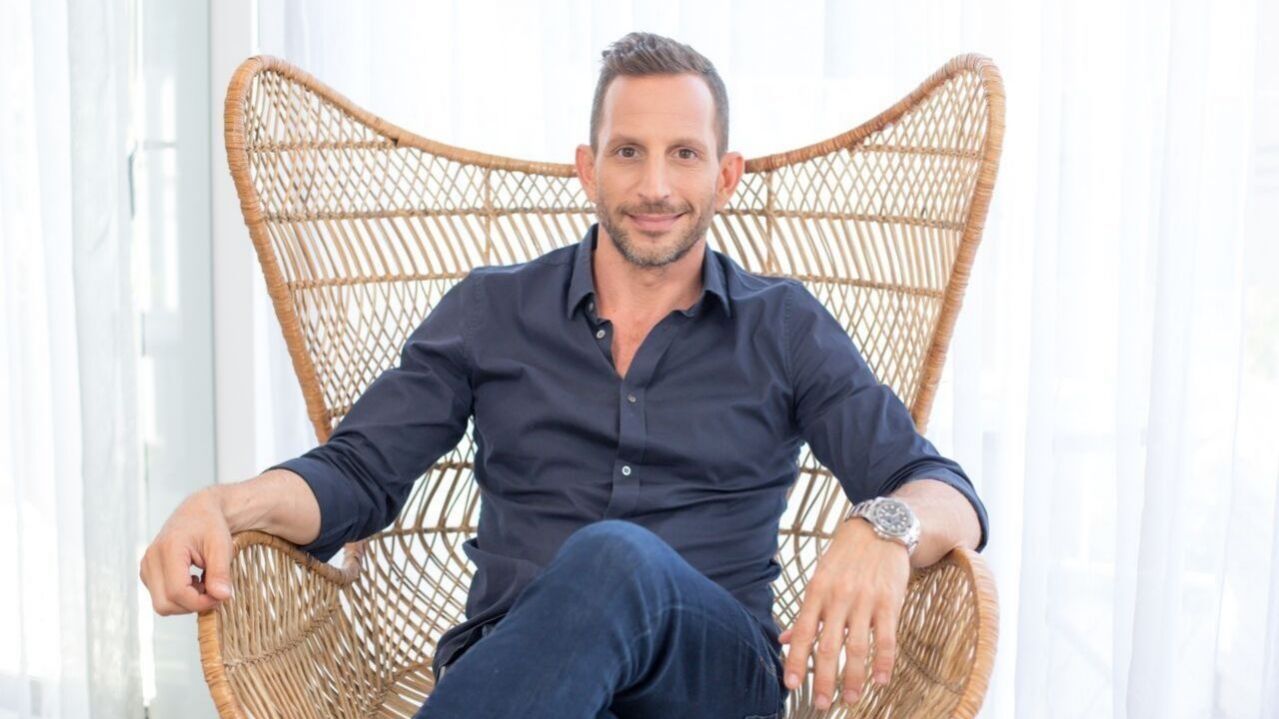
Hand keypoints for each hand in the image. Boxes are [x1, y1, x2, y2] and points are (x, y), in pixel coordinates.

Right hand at [139, 487, 234, 614]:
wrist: (197, 512)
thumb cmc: (210, 526)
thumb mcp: (222, 546)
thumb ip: (221, 573)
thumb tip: (222, 597)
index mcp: (168, 549)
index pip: (177, 591)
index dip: (200, 602)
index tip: (221, 597)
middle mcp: (151, 560)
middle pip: (165, 604)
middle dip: (193, 605)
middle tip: (214, 592)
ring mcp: (146, 568)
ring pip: (162, 605)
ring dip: (187, 602)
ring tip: (205, 583)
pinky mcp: (147, 574)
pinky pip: (161, 598)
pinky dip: (180, 597)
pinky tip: (193, 581)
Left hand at [778, 516, 910, 710]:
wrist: (880, 529)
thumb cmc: (845, 556)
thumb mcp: (819, 578)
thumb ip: (805, 612)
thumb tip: (783, 640)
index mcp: (816, 592)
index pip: (802, 633)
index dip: (795, 661)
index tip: (791, 686)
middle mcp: (838, 598)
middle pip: (828, 646)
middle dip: (823, 679)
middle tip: (822, 704)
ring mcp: (865, 600)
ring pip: (858, 647)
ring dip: (854, 678)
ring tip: (851, 700)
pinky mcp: (889, 602)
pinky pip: (887, 638)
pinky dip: (884, 663)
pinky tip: (880, 681)